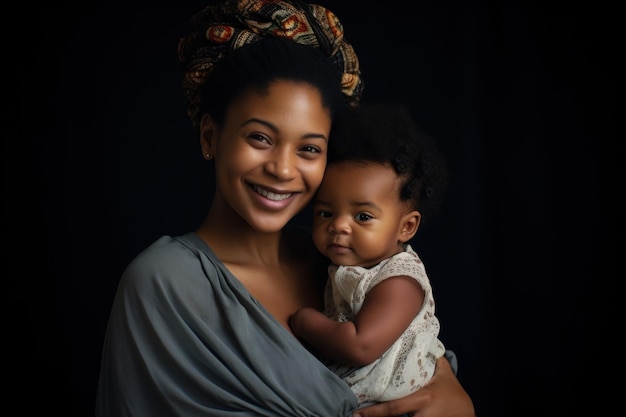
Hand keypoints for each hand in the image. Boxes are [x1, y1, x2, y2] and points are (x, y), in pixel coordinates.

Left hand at [351, 356, 474, 416]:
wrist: (467, 414)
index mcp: (424, 397)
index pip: (394, 408)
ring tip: (362, 416)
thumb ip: (429, 356)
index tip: (356, 413)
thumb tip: (416, 333)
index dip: (373, 412)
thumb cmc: (452, 391)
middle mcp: (422, 414)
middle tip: (353, 416)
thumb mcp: (443, 372)